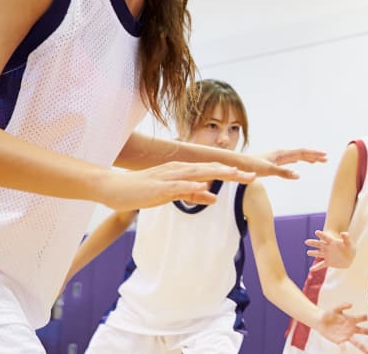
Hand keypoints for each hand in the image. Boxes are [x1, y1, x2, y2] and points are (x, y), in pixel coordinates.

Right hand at [97, 162, 254, 210]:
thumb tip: (214, 198)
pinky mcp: (158, 187)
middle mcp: (179, 170)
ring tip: (237, 176)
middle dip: (233, 173)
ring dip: (218, 174)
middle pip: (211, 169)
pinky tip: (205, 188)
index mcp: (184, 171)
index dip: (233, 173)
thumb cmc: (143, 190)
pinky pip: (177, 187)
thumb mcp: (172, 194)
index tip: (252, 176)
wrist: (113, 188)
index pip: (213, 170)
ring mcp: (169, 177)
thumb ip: (193, 195)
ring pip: (198, 174)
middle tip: (254, 175)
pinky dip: (191, 187)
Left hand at [250, 148, 327, 179]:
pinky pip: (289, 160)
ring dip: (307, 158)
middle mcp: (280, 153)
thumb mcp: (268, 170)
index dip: (314, 154)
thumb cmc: (251, 166)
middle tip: (326, 159)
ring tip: (317, 161)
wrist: (238, 163)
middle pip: (301, 153)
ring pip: (296, 156)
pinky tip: (298, 162)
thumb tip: (299, 175)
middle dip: (314, 156)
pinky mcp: (273, 162)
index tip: (325, 156)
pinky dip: (297, 160)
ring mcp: (277, 157)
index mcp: (281, 154)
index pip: (302, 152)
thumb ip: (283, 173)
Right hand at [307, 230, 355, 269]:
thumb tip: (342, 233)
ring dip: (313, 253)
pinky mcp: (328, 262)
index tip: (316, 232)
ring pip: (318, 254)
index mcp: (332, 242)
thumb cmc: (350, 248)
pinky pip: (321, 265)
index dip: (321, 235)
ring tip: (308, 252)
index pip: (325, 237)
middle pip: (319, 244)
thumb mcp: (349, 242)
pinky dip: (316, 267)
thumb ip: (346, 237)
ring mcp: (327, 255)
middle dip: (313, 243)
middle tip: (306, 242)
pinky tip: (311, 269)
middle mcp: (327, 248)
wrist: (350, 258)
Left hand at [316, 303, 367, 352]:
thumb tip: (351, 304)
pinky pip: (344, 347)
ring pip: (357, 342)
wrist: (320, 322)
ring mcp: (347, 335)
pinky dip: (345, 352)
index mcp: (352, 319)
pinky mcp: (340, 341)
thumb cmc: (328, 314)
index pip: (363, 318)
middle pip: (363, 331)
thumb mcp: (335, 308)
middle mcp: (351, 328)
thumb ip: (342, 305)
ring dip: (363, 347)